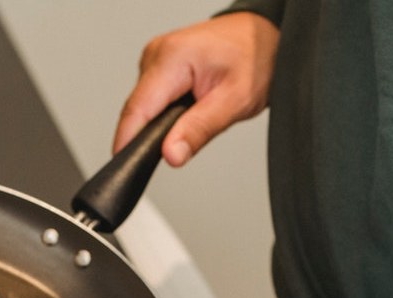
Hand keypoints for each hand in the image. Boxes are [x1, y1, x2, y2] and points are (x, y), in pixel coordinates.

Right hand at [114, 12, 279, 166]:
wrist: (264, 37)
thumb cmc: (256, 59)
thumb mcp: (234, 101)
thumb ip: (199, 130)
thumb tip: (171, 154)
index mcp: (171, 57)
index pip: (137, 109)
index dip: (129, 141)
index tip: (128, 165)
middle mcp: (157, 54)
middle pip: (138, 110)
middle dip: (151, 135)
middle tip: (183, 146)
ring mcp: (156, 58)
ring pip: (144, 107)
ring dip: (161, 123)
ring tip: (193, 118)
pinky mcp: (159, 65)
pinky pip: (152, 98)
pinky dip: (165, 112)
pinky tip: (187, 109)